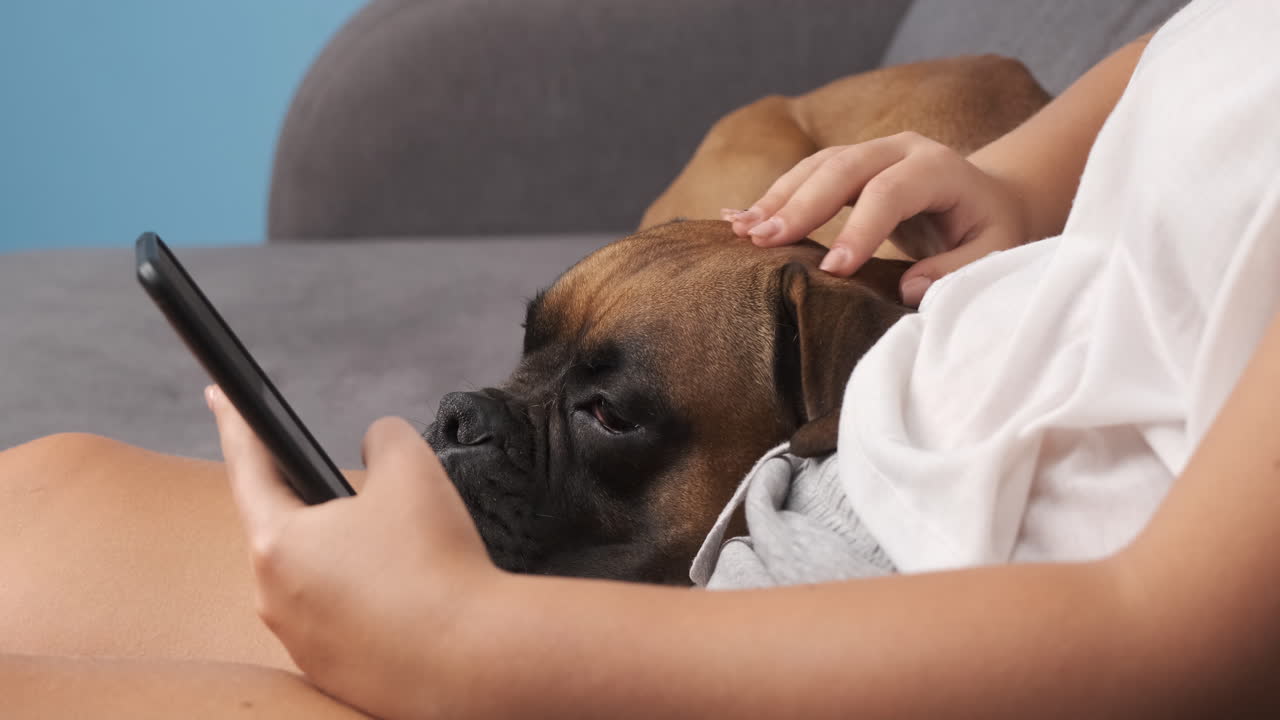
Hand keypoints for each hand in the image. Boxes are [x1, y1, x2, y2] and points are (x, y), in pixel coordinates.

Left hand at [206, 384, 496, 719]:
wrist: (471, 660)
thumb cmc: (435, 564)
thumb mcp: (412, 467)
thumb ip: (383, 437)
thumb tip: (375, 447)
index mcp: (278, 543)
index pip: (248, 468)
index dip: (236, 424)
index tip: (221, 398)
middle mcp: (275, 599)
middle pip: (286, 528)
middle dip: (320, 504)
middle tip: (368, 497)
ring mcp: (301, 643)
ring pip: (315, 578)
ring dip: (347, 557)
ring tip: (403, 553)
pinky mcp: (333, 673)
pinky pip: (342, 621)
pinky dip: (368, 602)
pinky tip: (409, 596)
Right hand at [722, 132, 1029, 305]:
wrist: (989, 196)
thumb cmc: (990, 230)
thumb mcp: (995, 253)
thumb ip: (958, 271)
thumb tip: (909, 288)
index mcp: (937, 168)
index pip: (890, 192)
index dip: (859, 228)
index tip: (832, 270)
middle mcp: (899, 149)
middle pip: (842, 168)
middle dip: (800, 205)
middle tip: (764, 242)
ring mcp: (870, 152)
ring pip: (816, 167)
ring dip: (776, 200)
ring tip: (743, 234)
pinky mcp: (848, 165)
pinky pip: (805, 175)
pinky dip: (772, 198)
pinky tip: (737, 219)